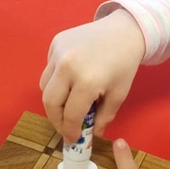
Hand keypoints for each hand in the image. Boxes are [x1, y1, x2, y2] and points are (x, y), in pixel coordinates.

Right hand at [40, 10, 146, 141]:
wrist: (124, 29)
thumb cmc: (125, 63)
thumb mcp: (119, 94)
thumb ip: (104, 117)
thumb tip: (92, 134)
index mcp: (87, 81)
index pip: (70, 115)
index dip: (70, 131)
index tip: (73, 139)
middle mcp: (67, 67)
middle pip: (50, 102)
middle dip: (56, 120)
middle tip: (65, 126)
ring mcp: (58, 52)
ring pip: (44, 86)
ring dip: (54, 100)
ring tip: (68, 104)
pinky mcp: (55, 43)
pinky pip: (48, 69)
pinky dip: (55, 80)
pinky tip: (70, 79)